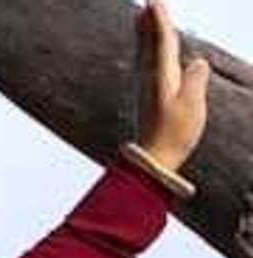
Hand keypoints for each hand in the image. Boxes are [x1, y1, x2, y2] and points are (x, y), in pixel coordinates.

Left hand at [135, 0, 209, 170]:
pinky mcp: (148, 95)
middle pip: (149, 43)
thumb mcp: (191, 106)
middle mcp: (150, 78)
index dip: (159, 21)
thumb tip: (198, 62)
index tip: (154, 2)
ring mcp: (147, 87)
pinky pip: (148, 64)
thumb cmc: (174, 134)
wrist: (155, 158)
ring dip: (145, 32)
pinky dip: (148, 50)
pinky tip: (149, 49)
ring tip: (142, 15)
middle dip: (149, 21)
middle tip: (148, 1)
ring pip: (146, 52)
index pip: (161, 42)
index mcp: (162, 77)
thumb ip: (195, 80)